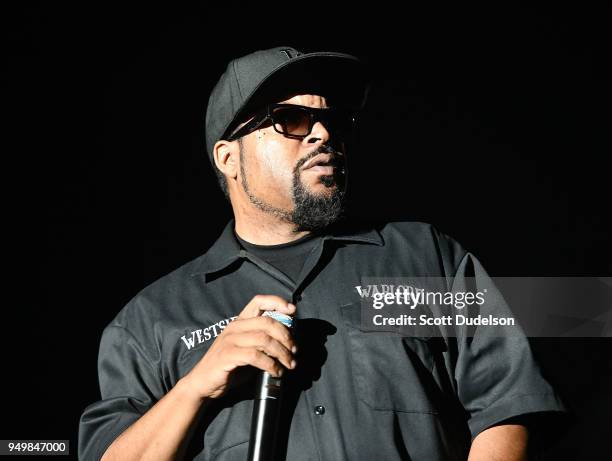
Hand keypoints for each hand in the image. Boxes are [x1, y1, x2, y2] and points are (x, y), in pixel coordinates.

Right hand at [181, 295, 296, 399]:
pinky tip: (276, 371)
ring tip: (289, 364)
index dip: (277, 302)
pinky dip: (270, 364)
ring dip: (282, 353)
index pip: (258, 301)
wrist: (202, 383)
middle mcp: (235, 327)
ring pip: (264, 339)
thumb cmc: (228, 367)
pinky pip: (255, 356)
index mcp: (240, 321)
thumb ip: (263, 343)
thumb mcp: (248, 350)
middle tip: (294, 351)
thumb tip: (288, 341)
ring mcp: (230, 340)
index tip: (292, 311)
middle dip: (286, 336)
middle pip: (267, 321)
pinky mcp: (227, 355)